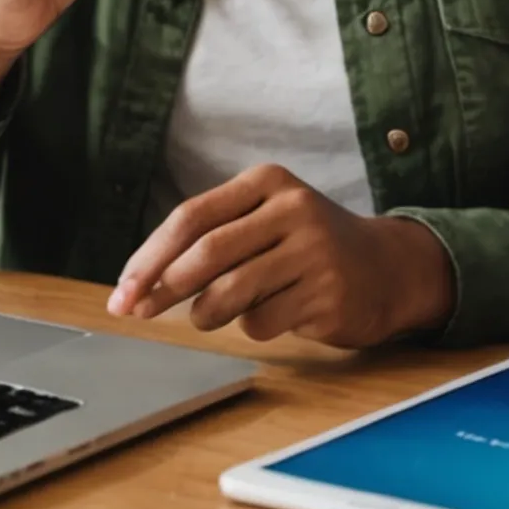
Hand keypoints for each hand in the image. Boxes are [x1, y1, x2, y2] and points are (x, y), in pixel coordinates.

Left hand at [109, 164, 456, 348]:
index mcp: (268, 182)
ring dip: (205, 314)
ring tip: (209, 315)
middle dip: (162, 289)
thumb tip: (138, 286)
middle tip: (139, 312)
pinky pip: (262, 322)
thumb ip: (210, 240)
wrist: (386, 269)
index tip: (122, 291)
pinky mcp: (327, 293)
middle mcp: (293, 208)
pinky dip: (251, 327)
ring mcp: (314, 251)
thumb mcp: (265, 221)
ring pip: (229, 293)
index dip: (149, 257)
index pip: (191, 217)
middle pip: (206, 253)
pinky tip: (272, 314)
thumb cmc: (305, 247)